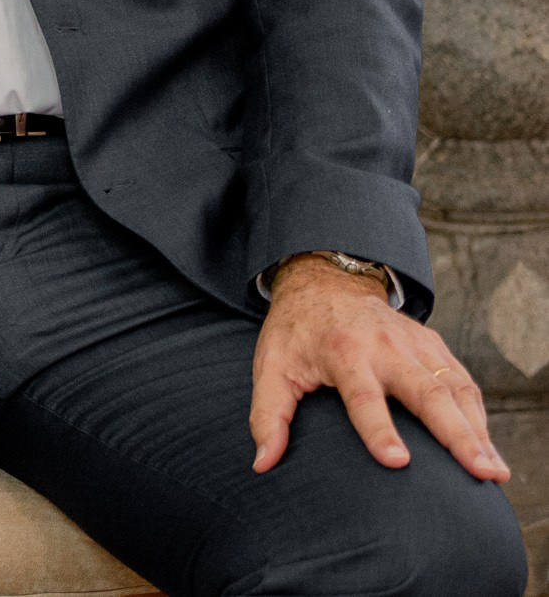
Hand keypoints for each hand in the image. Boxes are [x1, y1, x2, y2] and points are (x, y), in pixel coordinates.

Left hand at [251, 254, 507, 482]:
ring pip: (454, 389)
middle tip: (479, 472)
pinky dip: (478, 414)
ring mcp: (414, 343)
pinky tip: (486, 446)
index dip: (379, 429)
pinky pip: (461, 381)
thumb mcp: (271, 366)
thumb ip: (268, 415)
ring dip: (477, 431)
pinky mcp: (433, 344)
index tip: (398, 462)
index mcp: (342, 352)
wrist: (324, 283)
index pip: (363, 396)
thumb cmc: (296, 333)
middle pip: (426, 394)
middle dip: (456, 435)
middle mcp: (385, 346)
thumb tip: (262, 463)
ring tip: (493, 470)